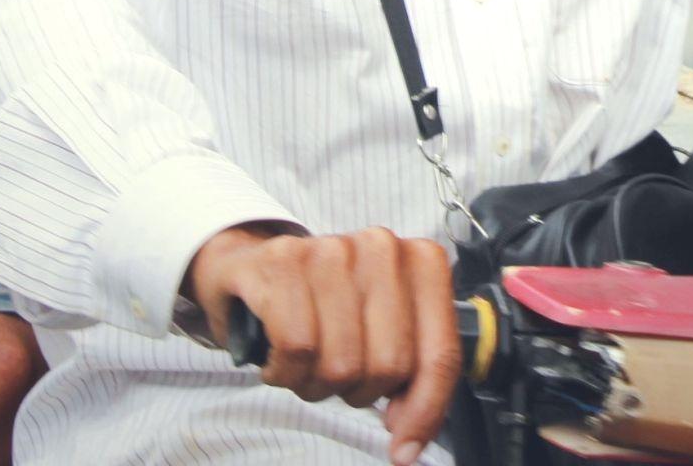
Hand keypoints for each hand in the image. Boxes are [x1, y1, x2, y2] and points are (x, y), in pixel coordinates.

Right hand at [186, 223, 459, 464]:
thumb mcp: (379, 331)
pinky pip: (297, 348)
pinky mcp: (284, 262)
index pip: (441, 354)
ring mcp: (333, 251)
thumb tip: (410, 435)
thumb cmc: (322, 305)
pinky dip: (284, 371)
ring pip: (342, 363)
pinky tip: (280, 357)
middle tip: (336, 374)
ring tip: (306, 362)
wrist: (251, 267)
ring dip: (317, 384)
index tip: (406, 445)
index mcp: (421, 263)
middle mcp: (383, 248)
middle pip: (389, 366)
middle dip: (358, 391)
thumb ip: (411, 374)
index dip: (425, 410)